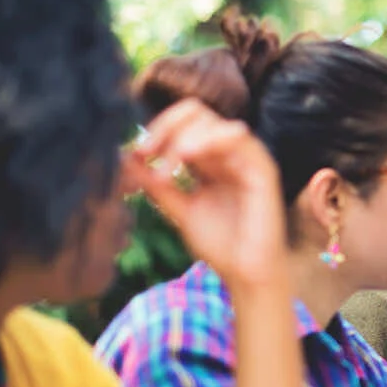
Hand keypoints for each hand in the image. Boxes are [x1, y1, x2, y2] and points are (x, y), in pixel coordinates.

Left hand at [124, 99, 287, 287]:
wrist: (247, 273)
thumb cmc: (220, 245)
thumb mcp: (178, 209)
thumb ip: (155, 184)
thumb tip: (124, 158)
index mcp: (211, 160)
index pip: (182, 122)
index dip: (156, 130)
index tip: (136, 155)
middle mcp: (229, 154)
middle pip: (195, 113)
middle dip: (164, 128)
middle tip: (145, 154)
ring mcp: (247, 159)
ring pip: (212, 121)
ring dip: (181, 138)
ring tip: (165, 168)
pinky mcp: (262, 169)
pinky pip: (239, 138)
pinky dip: (209, 139)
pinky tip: (186, 156)